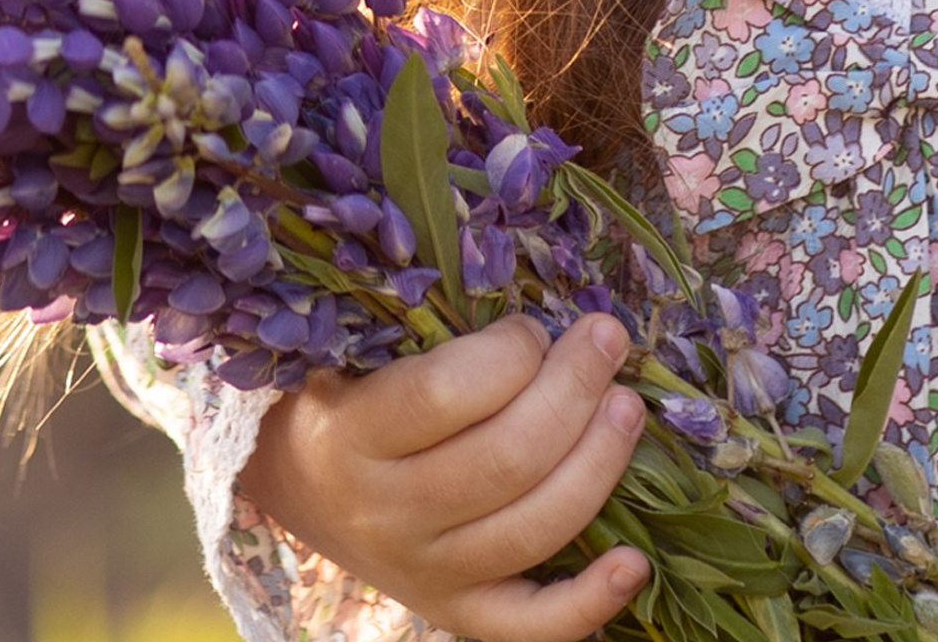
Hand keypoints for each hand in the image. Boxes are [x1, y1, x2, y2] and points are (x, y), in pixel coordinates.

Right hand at [234, 310, 651, 641]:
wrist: (302, 483)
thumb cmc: (353, 393)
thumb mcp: (368, 354)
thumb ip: (441, 341)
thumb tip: (550, 326)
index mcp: (353, 436)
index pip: (445, 394)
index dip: (510, 351)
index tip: (531, 327)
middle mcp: (386, 514)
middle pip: (506, 459)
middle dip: (575, 387)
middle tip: (607, 338)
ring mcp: (424, 574)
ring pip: (532, 530)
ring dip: (598, 461)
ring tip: (627, 406)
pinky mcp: (455, 612)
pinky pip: (528, 627)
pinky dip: (589, 601)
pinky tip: (635, 563)